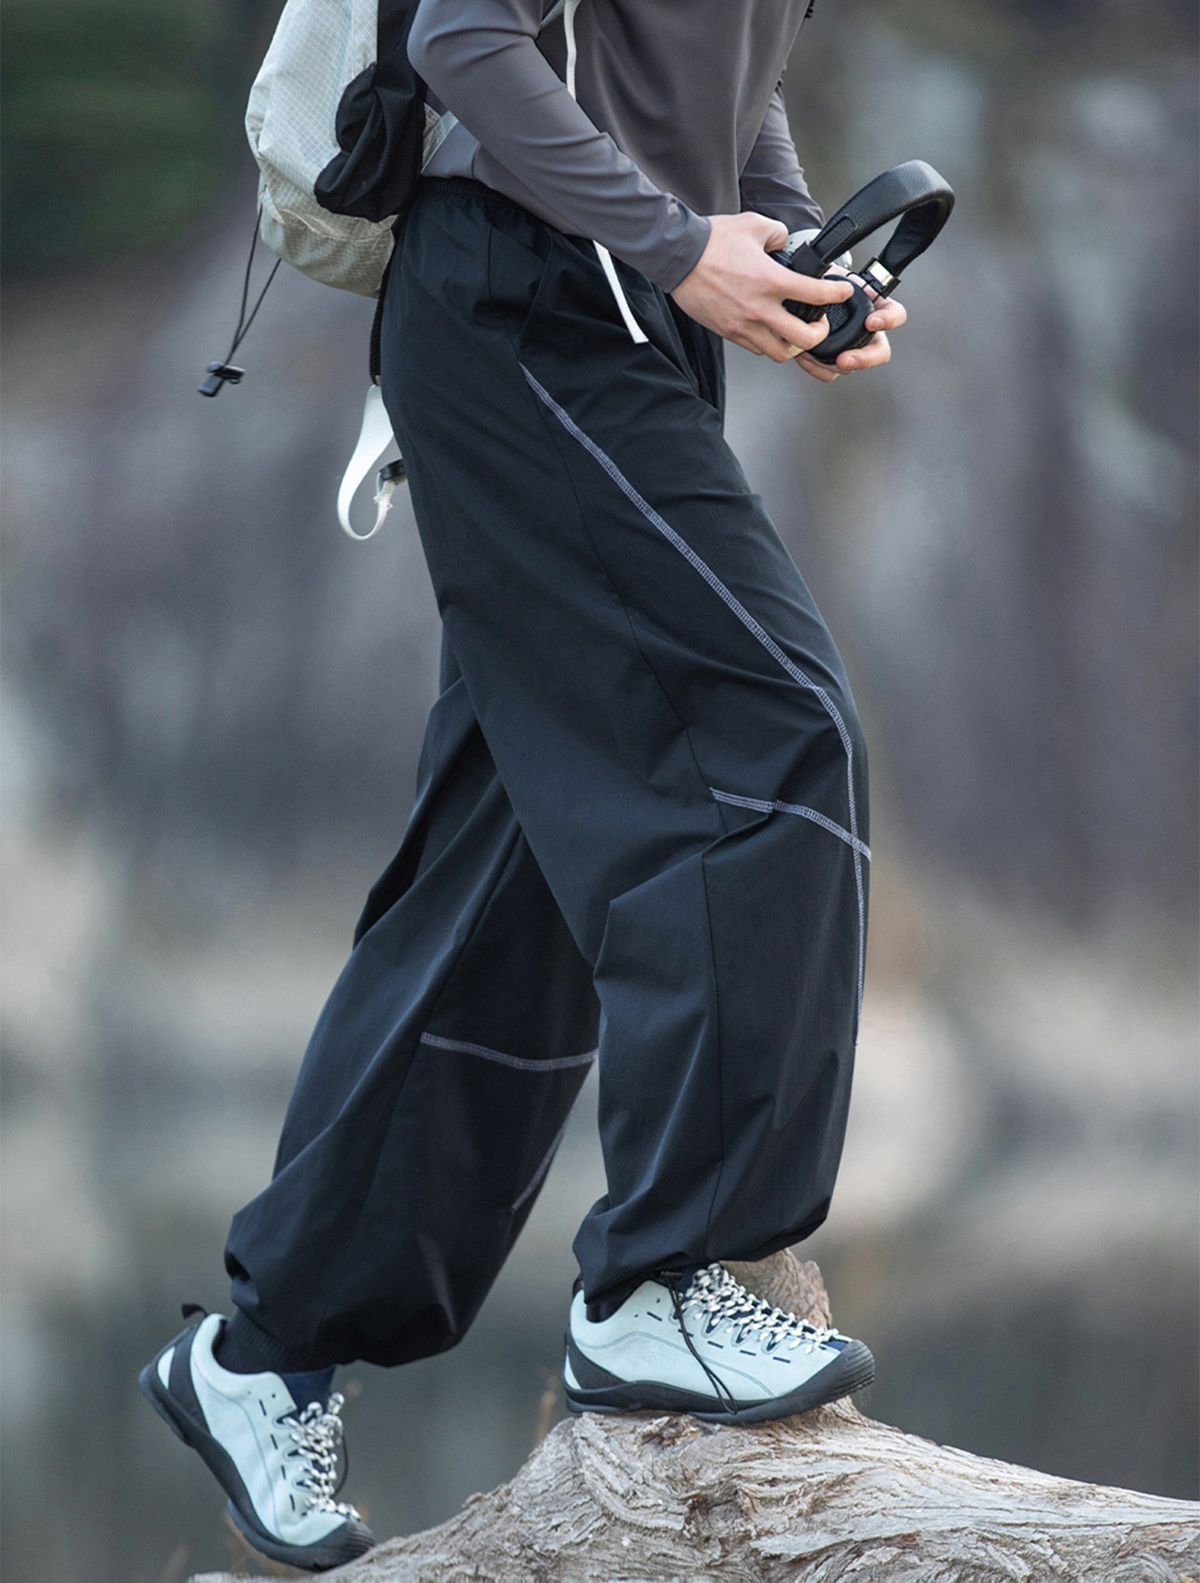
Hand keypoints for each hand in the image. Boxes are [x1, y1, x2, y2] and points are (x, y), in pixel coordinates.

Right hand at [670, 212, 853, 362]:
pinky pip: (757, 349)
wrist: (678, 257)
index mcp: (771, 281)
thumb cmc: (712, 241)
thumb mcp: (754, 224)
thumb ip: (778, 234)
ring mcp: (743, 325)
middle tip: (820, 323)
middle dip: (820, 333)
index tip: (842, 292)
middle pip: (804, 339)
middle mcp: (760, 309)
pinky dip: (769, 344)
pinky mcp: (729, 333)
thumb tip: (785, 243)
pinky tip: (771, 331)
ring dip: (793, 346)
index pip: (817, 295)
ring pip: (780, 353)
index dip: (837, 294)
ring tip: (796, 333)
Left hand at [795, 273, 907, 383]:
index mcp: (874, 306)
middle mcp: (867, 331)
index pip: (895, 314)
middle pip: (880, 352)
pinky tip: (804, 356)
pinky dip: (817, 368)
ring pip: (853, 366)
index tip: (871, 322)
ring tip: (810, 351)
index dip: (888, 320)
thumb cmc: (821, 281)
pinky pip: (831, 373)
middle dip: (864, 359)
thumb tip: (830, 286)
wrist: (802, 296)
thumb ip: (837, 280)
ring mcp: (852, 348)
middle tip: (844, 360)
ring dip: (833, 365)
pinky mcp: (833, 361)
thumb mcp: (831, 274)